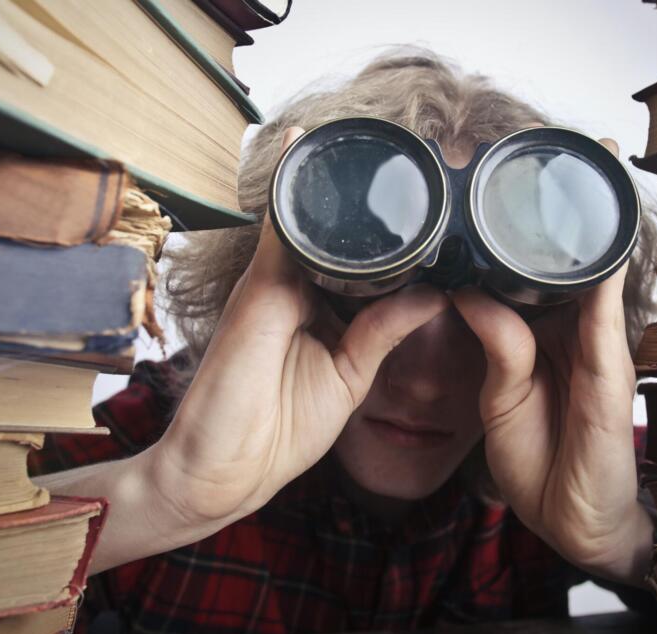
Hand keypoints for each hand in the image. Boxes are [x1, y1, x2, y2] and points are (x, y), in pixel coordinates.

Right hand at [150, 128, 448, 529]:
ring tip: (381, 141)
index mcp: (319, 309)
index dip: (391, 236)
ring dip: (337, 185)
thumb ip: (382, 332)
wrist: (221, 469)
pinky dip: (291, 189)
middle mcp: (294, 287)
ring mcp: (274, 282)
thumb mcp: (348, 378)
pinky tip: (306, 145)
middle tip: (418, 162)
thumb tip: (434, 294)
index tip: (432, 208)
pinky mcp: (259, 287)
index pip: (359, 260)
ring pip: (310, 220)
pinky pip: (278, 226)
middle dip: (369, 201)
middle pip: (336, 232)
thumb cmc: (277, 432)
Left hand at [450, 137, 652, 584]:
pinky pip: (606, 314)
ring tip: (593, 163)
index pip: (531, 268)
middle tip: (561, 147)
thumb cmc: (539, 459)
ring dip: (594, 221)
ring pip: (596, 272)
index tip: (505, 179)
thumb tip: (467, 291)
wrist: (572, 519)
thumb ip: (495, 342)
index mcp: (543, 332)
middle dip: (567, 206)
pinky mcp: (610, 370)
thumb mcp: (501, 395)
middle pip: (571, 257)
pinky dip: (606, 273)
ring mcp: (597, 346)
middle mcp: (573, 329)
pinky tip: (601, 235)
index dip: (520, 227)